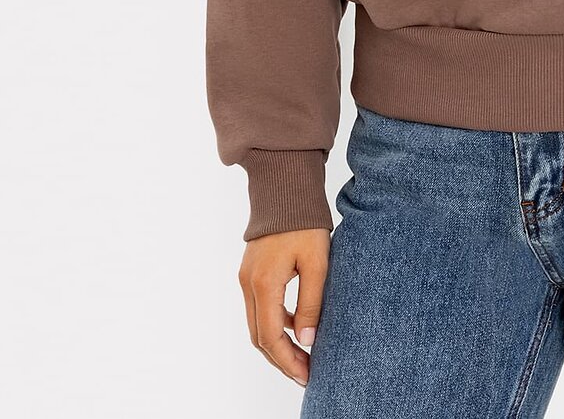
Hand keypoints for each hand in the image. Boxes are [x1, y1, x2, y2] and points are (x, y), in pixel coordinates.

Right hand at [238, 228, 330, 386]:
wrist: (286, 187)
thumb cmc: (304, 222)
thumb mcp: (317, 263)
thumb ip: (311, 303)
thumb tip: (308, 341)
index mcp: (264, 284)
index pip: (271, 337)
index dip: (288, 361)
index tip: (307, 375)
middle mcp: (249, 284)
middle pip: (259, 337)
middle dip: (282, 359)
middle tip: (305, 373)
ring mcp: (246, 278)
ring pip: (257, 324)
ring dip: (278, 343)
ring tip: (303, 355)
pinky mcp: (251, 272)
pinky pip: (260, 307)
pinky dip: (275, 323)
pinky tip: (297, 325)